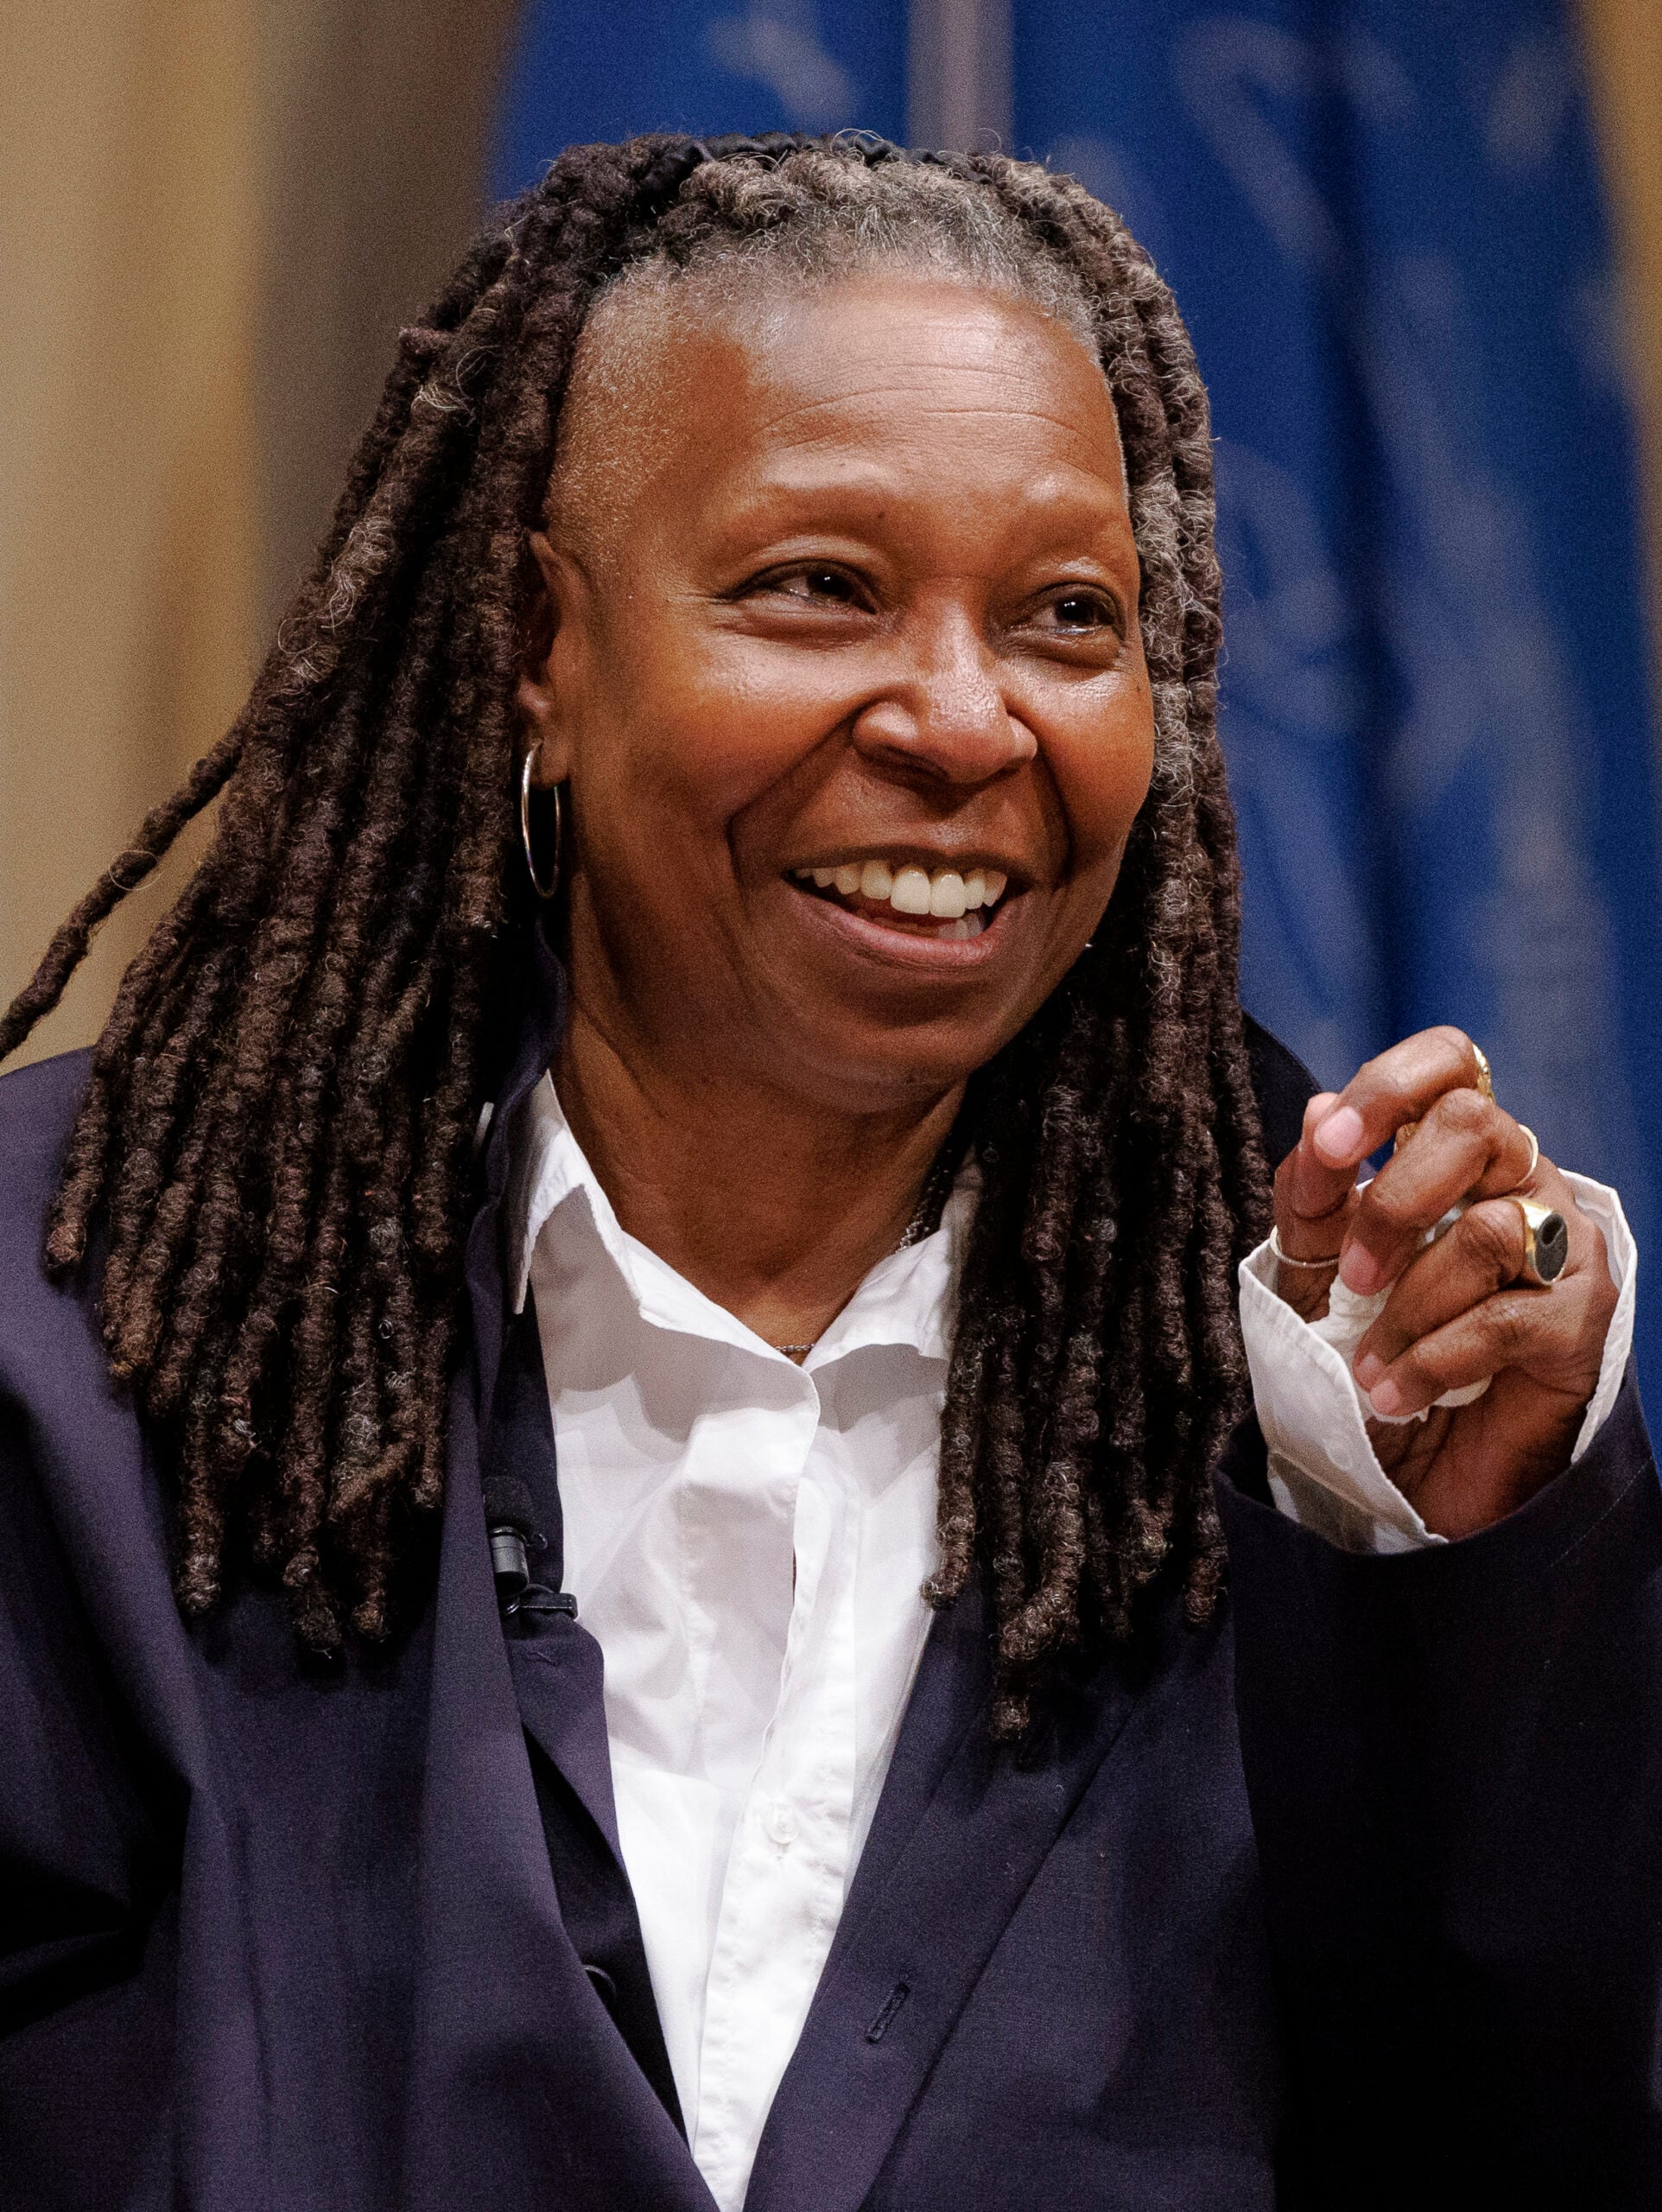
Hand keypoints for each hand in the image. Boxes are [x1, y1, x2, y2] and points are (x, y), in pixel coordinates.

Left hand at [1272, 1027, 1617, 1537]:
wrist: (1412, 1476)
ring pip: (1492, 1228)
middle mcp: (1523, 1182)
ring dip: (1409, 1307)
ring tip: (1368, 1365)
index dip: (1390, 1086)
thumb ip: (1314, 1198)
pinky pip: (1508, 1317)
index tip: (1333, 1145)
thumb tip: (1316, 1111)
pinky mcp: (1581, 1324)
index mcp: (1458, 1153)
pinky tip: (1396, 1395)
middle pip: (1478, 1124)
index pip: (1454, 1062)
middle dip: (1395, 1201)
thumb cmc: (1366, 1353)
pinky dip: (1433, 1359)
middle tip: (1351, 1279)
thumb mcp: (1315, 1273)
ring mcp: (1562, 1249)